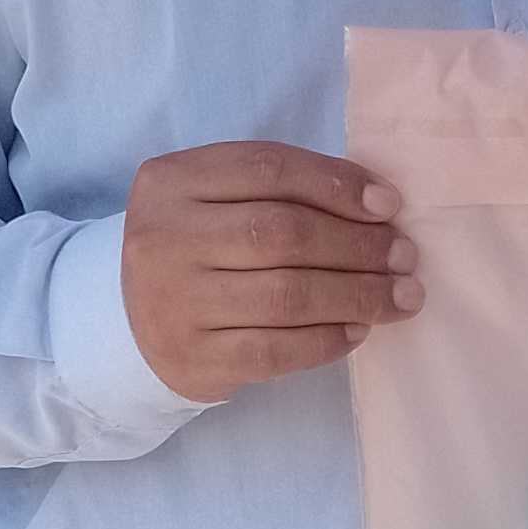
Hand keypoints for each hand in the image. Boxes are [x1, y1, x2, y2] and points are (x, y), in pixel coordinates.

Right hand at [124, 141, 421, 402]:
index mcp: (172, 180)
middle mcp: (165, 237)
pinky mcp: (191, 359)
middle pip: (283, 234)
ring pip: (286, 296)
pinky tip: (358, 330)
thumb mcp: (215, 197)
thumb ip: (280, 189)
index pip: (268, 170)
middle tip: (405, 256)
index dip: (337, 186)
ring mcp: (174, 302)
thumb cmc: (193, 246)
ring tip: (401, 297)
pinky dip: (326, 340)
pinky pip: (275, 351)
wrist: (122, 320)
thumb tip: (379, 207)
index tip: (390, 206)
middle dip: (358, 246)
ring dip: (358, 296)